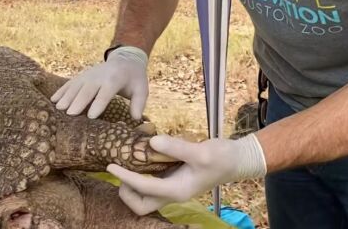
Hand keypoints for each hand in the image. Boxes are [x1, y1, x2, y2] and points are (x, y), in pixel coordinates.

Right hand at [51, 46, 148, 118]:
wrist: (125, 60)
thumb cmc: (134, 79)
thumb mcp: (142, 89)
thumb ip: (139, 103)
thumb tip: (136, 118)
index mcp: (115, 80)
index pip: (105, 93)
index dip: (98, 104)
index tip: (90, 116)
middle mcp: (99, 76)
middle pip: (87, 90)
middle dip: (78, 101)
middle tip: (70, 115)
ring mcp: (88, 75)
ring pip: (75, 86)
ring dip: (66, 97)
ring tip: (59, 109)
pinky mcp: (82, 76)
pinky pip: (70, 83)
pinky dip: (61, 91)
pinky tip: (53, 100)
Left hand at [107, 134, 266, 214]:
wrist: (237, 160)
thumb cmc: (222, 157)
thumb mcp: (201, 152)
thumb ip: (176, 147)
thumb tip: (151, 142)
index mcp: (178, 190)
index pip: (144, 189)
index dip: (125, 178)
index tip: (111, 166)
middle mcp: (173, 194)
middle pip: (141, 205)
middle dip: (126, 192)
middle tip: (119, 172)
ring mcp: (174, 188)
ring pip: (146, 198)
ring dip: (132, 187)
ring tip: (126, 166)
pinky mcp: (175, 180)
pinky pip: (152, 185)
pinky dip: (141, 177)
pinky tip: (139, 160)